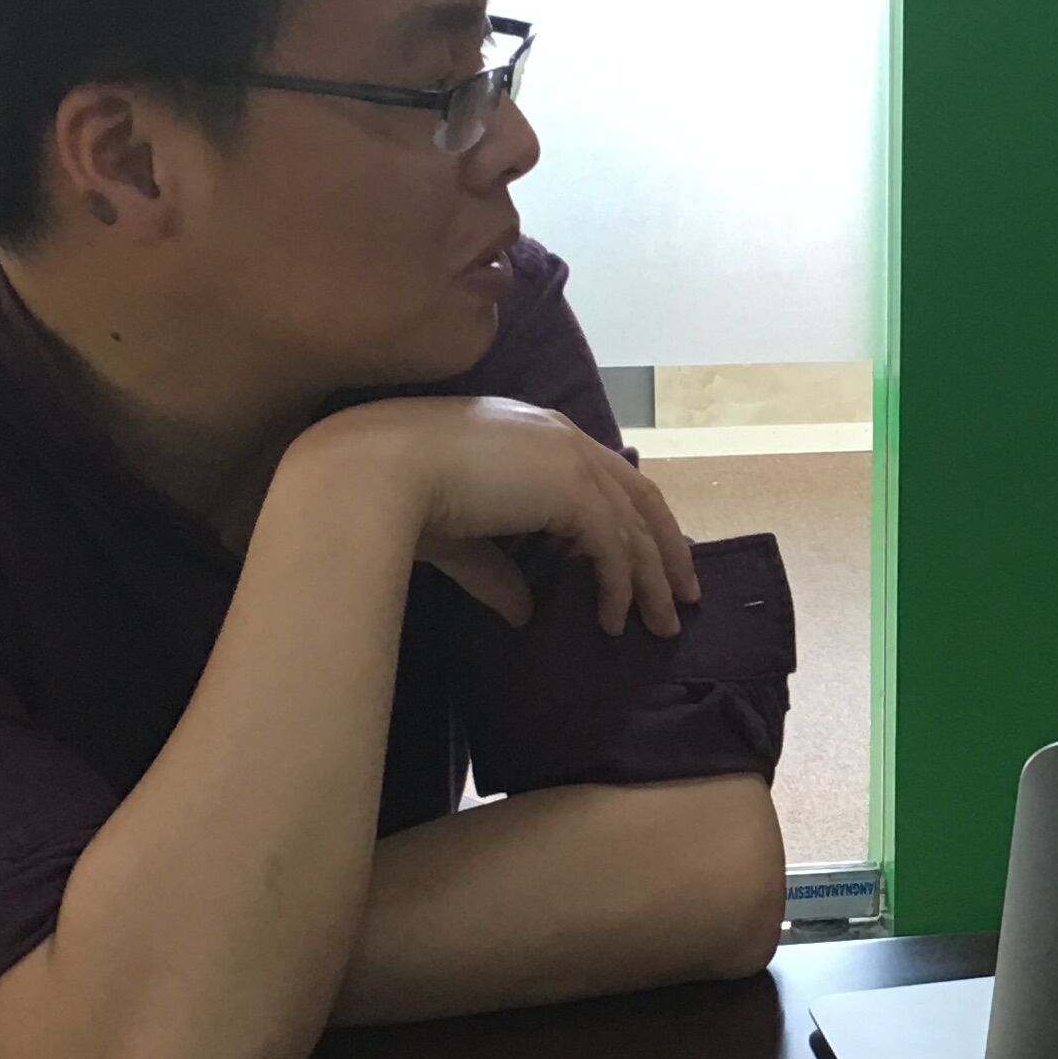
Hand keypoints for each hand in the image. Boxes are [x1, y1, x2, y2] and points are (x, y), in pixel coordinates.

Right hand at [304, 395, 699, 634]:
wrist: (374, 470)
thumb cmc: (397, 495)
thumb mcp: (460, 536)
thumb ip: (497, 572)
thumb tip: (522, 613)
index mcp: (534, 433)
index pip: (604, 475)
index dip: (631, 519)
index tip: (643, 561)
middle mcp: (561, 437)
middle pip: (639, 495)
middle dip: (665, 547)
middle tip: (683, 595)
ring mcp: (571, 459)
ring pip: (635, 525)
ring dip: (654, 580)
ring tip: (664, 625)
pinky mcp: (572, 490)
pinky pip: (614, 548)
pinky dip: (621, 588)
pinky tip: (612, 621)